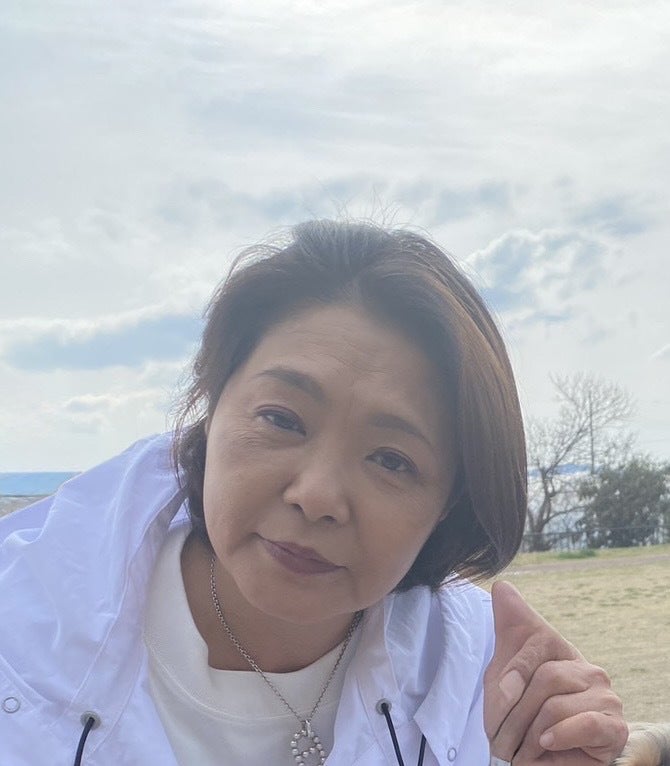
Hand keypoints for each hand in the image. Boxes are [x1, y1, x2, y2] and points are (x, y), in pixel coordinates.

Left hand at [484, 581, 627, 764]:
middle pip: (546, 678)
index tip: (497, 696)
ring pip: (557, 705)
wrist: (538, 761)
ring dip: (529, 735)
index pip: (535, 643)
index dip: (512, 672)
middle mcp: (587, 669)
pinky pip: (585, 724)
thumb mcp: (503, 669)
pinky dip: (559, 737)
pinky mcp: (615, 727)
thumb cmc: (519, 714)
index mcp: (563, 650)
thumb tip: (502, 587)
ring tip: (521, 750)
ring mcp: (605, 697)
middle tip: (502, 739)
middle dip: (515, 713)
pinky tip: (545, 744)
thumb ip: (506, 626)